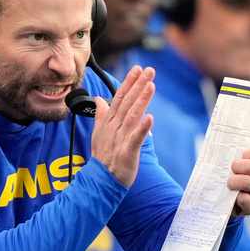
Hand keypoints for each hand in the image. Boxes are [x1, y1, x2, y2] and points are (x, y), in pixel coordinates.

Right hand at [90, 65, 154, 186]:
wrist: (101, 181)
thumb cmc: (103, 158)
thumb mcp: (99, 133)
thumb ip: (101, 115)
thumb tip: (99, 99)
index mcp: (109, 122)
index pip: (119, 98)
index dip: (129, 83)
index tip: (138, 70)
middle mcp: (114, 128)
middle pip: (126, 102)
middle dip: (138, 85)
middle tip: (148, 70)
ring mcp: (120, 139)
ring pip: (132, 116)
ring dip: (141, 100)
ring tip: (151, 85)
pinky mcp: (127, 152)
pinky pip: (135, 138)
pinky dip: (142, 128)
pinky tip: (150, 117)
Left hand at [230, 143, 249, 216]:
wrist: (228, 195)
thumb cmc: (234, 171)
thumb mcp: (236, 158)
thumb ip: (236, 150)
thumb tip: (223, 148)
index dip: (247, 152)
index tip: (240, 155)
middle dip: (236, 166)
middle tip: (230, 169)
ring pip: (249, 182)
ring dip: (234, 182)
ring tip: (229, 183)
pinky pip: (248, 200)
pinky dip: (238, 198)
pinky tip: (234, 196)